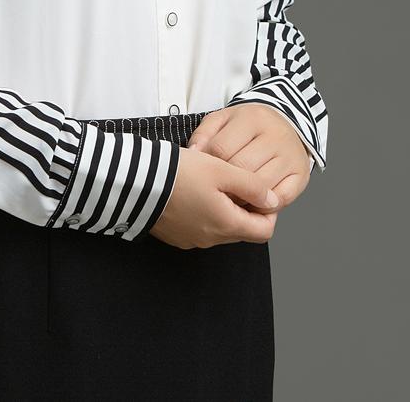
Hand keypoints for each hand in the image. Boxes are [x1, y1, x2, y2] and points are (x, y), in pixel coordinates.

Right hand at [147, 145, 279, 249]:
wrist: (137, 183)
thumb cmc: (180, 174)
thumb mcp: (222, 170)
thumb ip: (252, 185)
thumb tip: (272, 200)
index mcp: (226, 225)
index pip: (264, 231)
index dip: (268, 212)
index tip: (260, 192)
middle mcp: (210, 239)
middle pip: (242, 230)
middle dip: (245, 209)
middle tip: (236, 182)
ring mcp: (191, 239)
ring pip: (220, 228)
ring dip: (223, 210)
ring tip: (212, 183)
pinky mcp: (175, 235)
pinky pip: (199, 227)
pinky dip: (203, 212)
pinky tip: (193, 191)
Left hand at [185, 103, 313, 210]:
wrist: (285, 123)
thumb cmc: (248, 126)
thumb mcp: (223, 120)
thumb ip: (204, 134)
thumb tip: (193, 154)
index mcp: (252, 118)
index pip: (222, 148)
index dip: (208, 165)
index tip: (204, 172)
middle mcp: (275, 136)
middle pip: (241, 169)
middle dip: (224, 184)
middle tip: (215, 190)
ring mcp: (290, 156)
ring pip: (261, 186)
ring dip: (242, 198)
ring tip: (231, 198)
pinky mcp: (301, 175)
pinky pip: (281, 199)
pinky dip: (264, 206)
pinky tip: (252, 202)